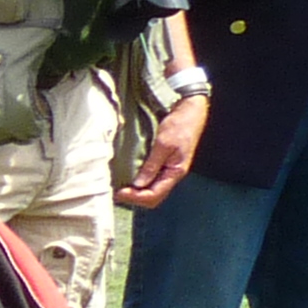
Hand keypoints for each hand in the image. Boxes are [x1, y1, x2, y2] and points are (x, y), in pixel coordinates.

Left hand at [119, 93, 204, 209]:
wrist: (190, 110)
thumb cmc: (179, 125)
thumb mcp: (163, 144)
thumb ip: (152, 165)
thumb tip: (138, 184)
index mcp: (176, 172)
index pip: (154, 195)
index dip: (136, 197)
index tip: (119, 192)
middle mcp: (172, 174)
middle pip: (153, 197)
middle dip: (135, 198)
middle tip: (118, 193)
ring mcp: (168, 169)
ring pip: (151, 190)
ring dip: (136, 192)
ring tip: (120, 187)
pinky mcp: (164, 163)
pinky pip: (151, 179)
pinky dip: (139, 182)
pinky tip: (128, 178)